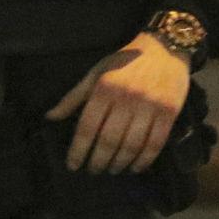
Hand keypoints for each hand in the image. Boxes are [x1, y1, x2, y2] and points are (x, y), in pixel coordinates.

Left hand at [43, 33, 189, 173]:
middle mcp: (126, 98)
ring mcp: (149, 106)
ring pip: (131, 145)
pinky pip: (155, 144)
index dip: (78, 149)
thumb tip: (50, 117)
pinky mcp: (168, 113)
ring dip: (119, 163)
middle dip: (98, 161)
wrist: (163, 48)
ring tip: (112, 169)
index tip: (73, 165)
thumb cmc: (124, 62)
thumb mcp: (96, 73)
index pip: (87, 126)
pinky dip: (143, 161)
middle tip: (93, 170)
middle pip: (109, 140)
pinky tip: (134, 167)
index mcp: (104, 88)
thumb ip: (73, 97)